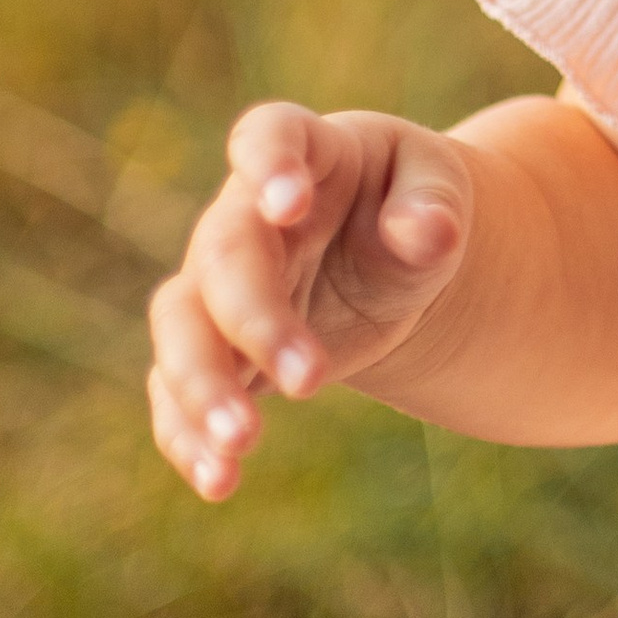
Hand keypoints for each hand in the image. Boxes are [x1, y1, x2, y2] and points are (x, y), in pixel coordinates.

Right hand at [147, 101, 473, 500]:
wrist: (395, 261)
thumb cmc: (415, 206)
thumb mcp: (440, 193)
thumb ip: (433, 207)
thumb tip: (425, 233)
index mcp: (308, 152)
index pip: (267, 136)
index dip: (267, 164)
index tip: (286, 204)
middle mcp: (244, 215)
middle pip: (222, 257)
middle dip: (255, 321)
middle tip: (311, 382)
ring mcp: (218, 284)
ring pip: (181, 328)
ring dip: (202, 388)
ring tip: (242, 446)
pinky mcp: (213, 351)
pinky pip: (177, 393)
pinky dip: (189, 436)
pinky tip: (218, 481)